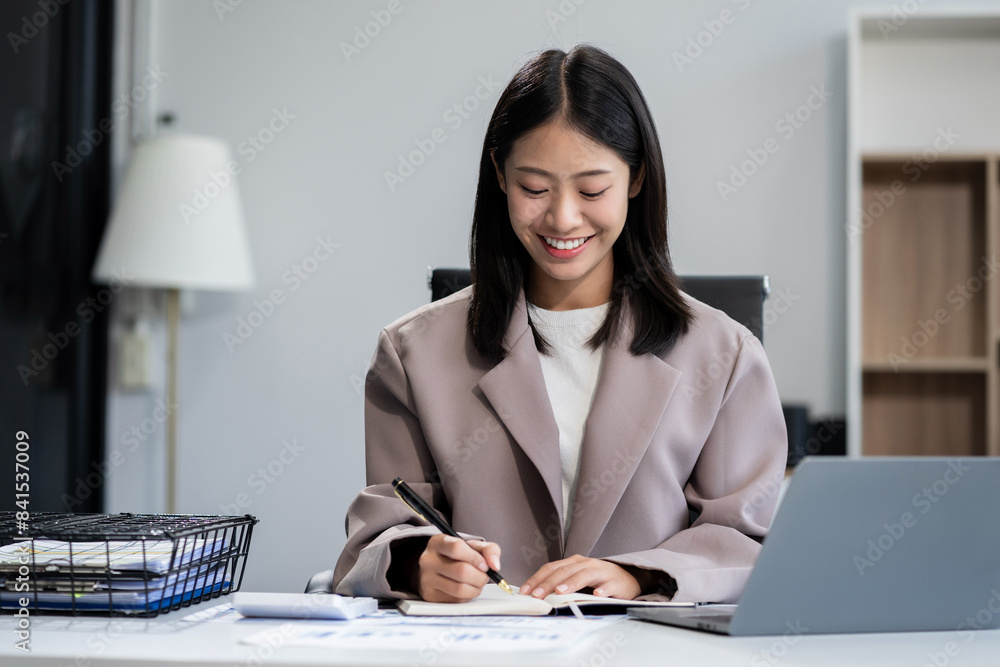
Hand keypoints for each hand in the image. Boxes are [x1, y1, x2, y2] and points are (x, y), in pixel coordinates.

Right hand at [416, 535, 501, 602]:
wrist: (436, 567)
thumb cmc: (457, 555)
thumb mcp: (472, 545)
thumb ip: (488, 550)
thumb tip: (495, 565)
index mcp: (438, 542)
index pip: (457, 548)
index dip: (475, 558)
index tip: (485, 565)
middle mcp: (429, 560)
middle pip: (461, 571)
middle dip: (480, 576)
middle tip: (484, 575)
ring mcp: (427, 579)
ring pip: (460, 589)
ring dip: (476, 588)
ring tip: (477, 583)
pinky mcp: (430, 595)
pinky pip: (456, 600)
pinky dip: (468, 596)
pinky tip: (467, 589)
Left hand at [519, 556, 640, 599]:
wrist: (627, 578)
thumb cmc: (597, 580)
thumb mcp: (577, 579)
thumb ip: (560, 584)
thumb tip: (537, 596)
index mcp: (574, 563)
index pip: (552, 568)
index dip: (537, 578)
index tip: (525, 591)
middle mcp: (586, 564)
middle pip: (565, 571)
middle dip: (549, 583)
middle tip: (537, 595)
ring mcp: (602, 572)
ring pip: (585, 575)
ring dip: (572, 583)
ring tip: (560, 591)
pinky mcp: (616, 582)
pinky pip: (609, 586)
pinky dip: (603, 590)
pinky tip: (597, 595)